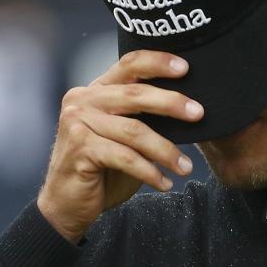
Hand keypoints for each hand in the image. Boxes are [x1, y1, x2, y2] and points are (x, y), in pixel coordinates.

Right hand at [37, 50, 203, 242]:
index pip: (129, 65)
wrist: (67, 204)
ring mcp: (78, 123)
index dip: (158, 62)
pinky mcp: (80, 149)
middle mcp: (82, 100)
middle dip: (171, 103)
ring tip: (186, 167)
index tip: (186, 68)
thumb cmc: (101, 170)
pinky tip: (165, 183)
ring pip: (134, 131)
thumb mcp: (124, 139)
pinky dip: (150, 172)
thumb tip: (187, 112)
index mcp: (95, 91)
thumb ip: (143, 120)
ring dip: (166, 150)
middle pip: (135, 94)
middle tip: (199, 114)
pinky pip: (126, 158)